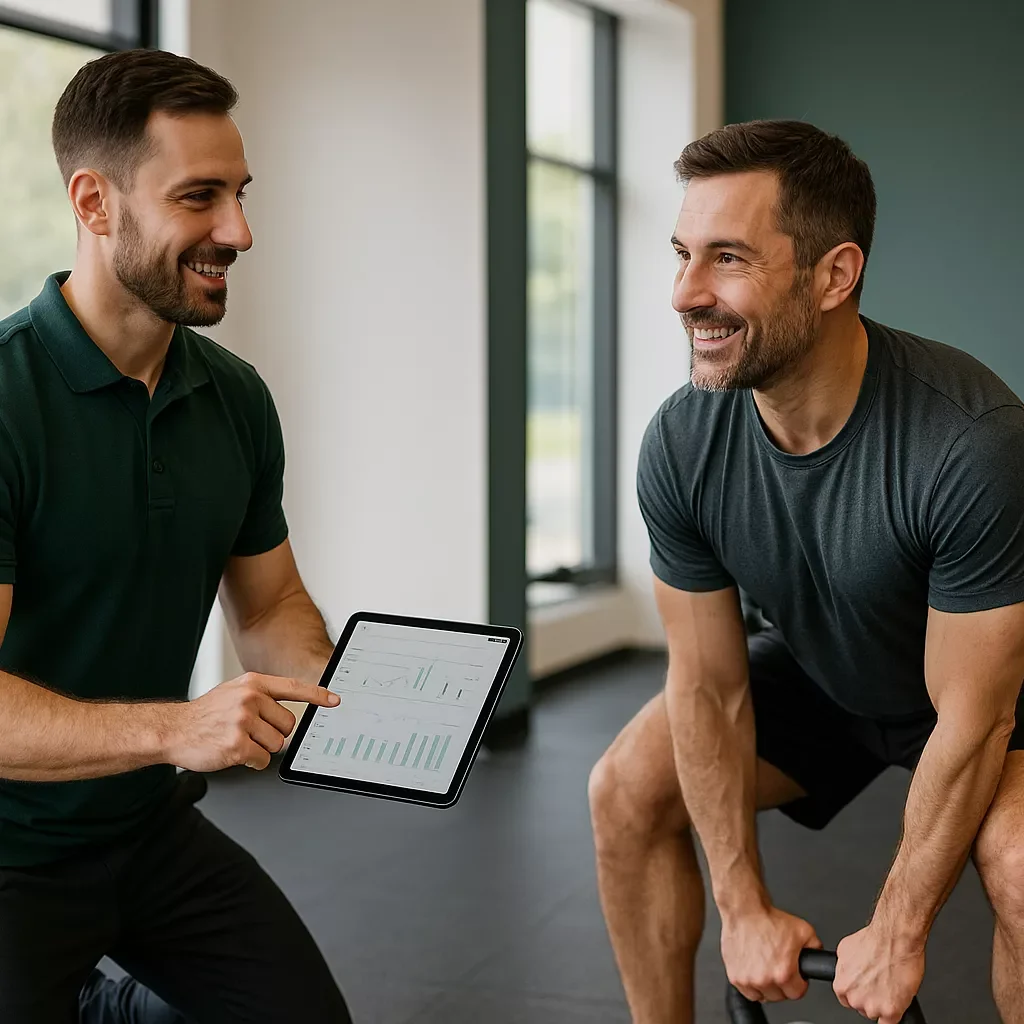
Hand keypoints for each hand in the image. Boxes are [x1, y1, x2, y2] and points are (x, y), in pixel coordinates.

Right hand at [164, 672, 340, 771]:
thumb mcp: (233, 692)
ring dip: (261, 749)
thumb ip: (260, 696)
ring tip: (239, 741)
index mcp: (252, 684)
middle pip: (288, 725)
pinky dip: (252, 761)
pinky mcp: (237, 745)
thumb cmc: (205, 714)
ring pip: (277, 744)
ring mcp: (243, 722)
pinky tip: (234, 753)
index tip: (335, 700)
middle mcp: (250, 699)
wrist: (173, 729)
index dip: (317, 695)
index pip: (293, 687)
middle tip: (252, 733)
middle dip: (274, 734)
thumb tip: (288, 709)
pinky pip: (262, 759)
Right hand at [721, 906, 822, 1002]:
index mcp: (783, 973)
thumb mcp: (804, 930)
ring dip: (766, 986)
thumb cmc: (769, 919)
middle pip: (779, 996)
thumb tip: (819, 957)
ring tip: (766, 968)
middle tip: (779, 966)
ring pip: (762, 996)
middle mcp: (765, 979)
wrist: (745, 910)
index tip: (795, 975)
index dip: (798, 982)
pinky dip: (751, 983)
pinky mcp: (734, 976)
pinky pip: (746, 991)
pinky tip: (754, 968)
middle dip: (782, 984)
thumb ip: (815, 947)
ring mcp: (747, 979)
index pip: (797, 993)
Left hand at [834, 924, 924, 1022]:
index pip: (846, 999)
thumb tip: (845, 969)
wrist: (895, 939)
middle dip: (869, 997)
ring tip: (889, 986)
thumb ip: (843, 965)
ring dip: (882, 1004)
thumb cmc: (874, 940)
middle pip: (861, 1007)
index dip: (857, 992)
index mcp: (842, 984)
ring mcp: (873, 1006)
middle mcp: (855, 998)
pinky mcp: (891, 1011)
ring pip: (876, 1013)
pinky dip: (893, 1014)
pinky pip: (890, 1023)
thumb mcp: (846, 948)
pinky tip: (896, 1003)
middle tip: (878, 984)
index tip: (864, 989)